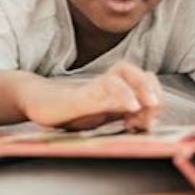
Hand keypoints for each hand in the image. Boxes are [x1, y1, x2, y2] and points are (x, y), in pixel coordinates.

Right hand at [19, 61, 163, 131]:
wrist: (38, 104)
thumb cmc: (71, 112)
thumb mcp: (104, 117)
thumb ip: (124, 118)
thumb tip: (149, 122)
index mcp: (116, 89)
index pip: (146, 83)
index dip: (156, 98)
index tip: (150, 121)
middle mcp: (108, 83)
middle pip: (139, 73)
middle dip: (153, 90)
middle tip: (153, 111)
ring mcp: (94, 86)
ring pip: (124, 72)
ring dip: (141, 86)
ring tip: (148, 105)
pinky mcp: (81, 95)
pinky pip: (103, 87)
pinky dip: (121, 94)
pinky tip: (131, 107)